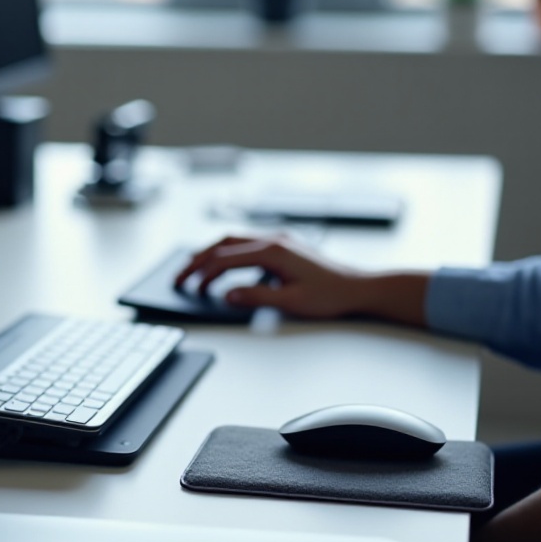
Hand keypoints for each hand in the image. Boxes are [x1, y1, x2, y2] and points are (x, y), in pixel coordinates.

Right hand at [174, 235, 369, 319]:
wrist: (359, 286)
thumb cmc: (331, 295)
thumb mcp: (291, 302)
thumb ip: (256, 296)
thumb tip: (228, 294)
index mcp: (273, 251)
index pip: (226, 258)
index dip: (204, 272)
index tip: (189, 285)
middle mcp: (273, 240)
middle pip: (224, 243)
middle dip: (198, 259)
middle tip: (181, 275)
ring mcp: (278, 240)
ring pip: (234, 240)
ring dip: (211, 253)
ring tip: (194, 268)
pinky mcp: (283, 246)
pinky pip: (246, 244)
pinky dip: (228, 252)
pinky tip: (223, 264)